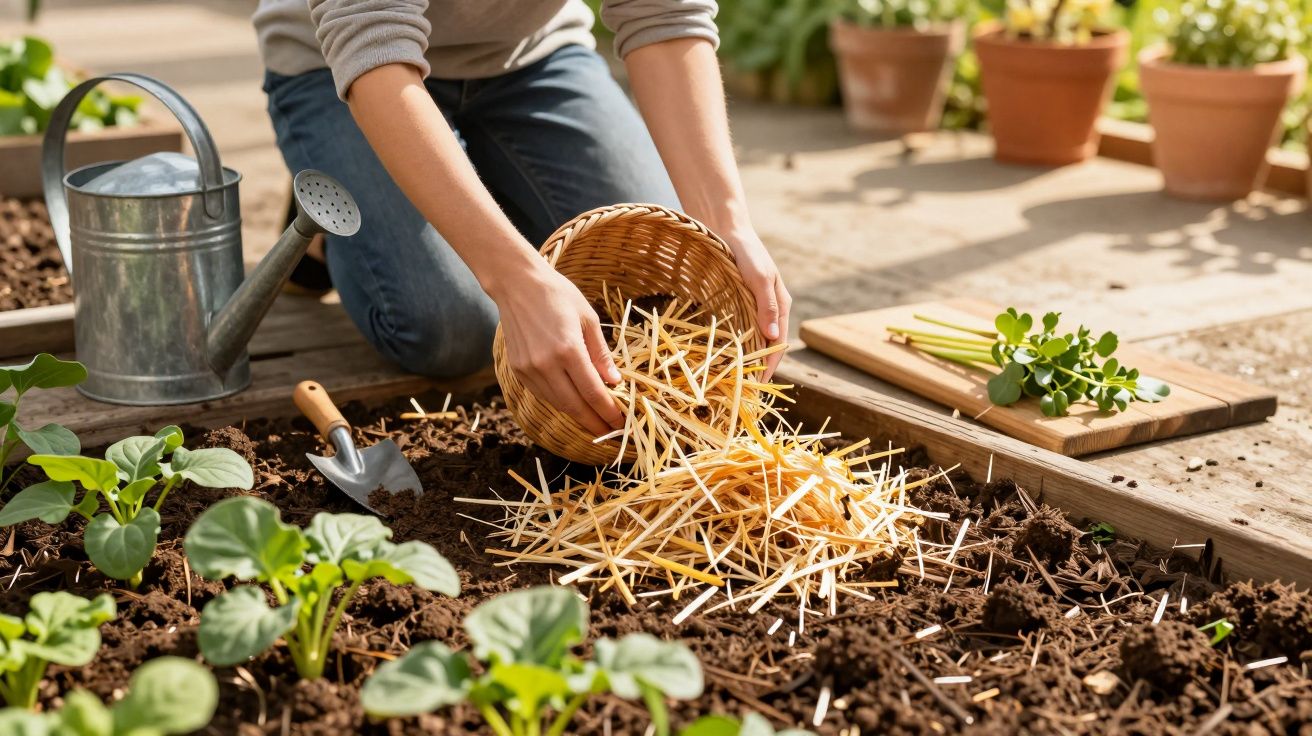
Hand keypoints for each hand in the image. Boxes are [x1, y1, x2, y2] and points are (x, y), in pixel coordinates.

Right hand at [493, 262, 625, 436]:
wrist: (516, 284)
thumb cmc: (557, 294)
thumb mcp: (588, 318)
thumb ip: (601, 353)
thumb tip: (615, 382)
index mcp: (568, 350)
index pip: (593, 393)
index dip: (609, 412)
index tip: (622, 422)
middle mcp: (546, 364)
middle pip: (575, 406)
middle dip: (596, 423)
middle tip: (612, 433)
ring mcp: (529, 369)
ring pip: (558, 404)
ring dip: (579, 416)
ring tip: (596, 423)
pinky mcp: (518, 370)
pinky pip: (543, 395)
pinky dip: (561, 403)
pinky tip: (574, 404)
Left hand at [722, 226, 791, 378]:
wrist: (726, 230)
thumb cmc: (746, 252)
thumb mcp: (759, 279)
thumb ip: (767, 307)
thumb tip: (773, 339)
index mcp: (781, 305)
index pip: (779, 344)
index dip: (770, 366)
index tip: (757, 386)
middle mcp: (770, 309)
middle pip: (767, 345)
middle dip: (757, 367)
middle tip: (742, 389)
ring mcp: (754, 306)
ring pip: (752, 339)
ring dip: (745, 358)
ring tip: (732, 379)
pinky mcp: (738, 302)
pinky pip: (739, 329)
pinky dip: (734, 344)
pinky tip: (722, 355)